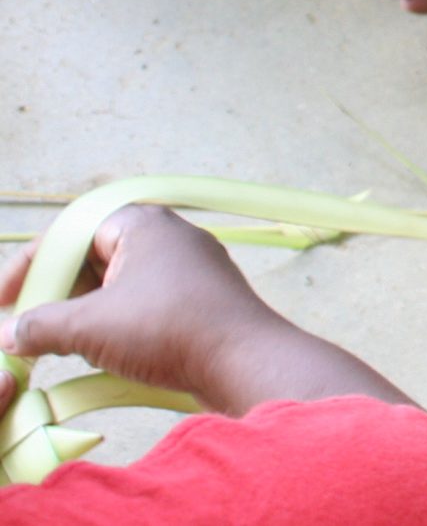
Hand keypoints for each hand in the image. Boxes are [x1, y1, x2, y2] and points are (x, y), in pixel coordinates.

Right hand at [0, 206, 288, 402]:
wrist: (244, 359)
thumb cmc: (167, 329)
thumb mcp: (90, 327)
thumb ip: (42, 325)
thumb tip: (11, 334)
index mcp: (141, 224)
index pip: (70, 232)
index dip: (30, 265)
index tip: (2, 300)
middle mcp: (167, 237)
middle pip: (92, 257)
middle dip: (55, 291)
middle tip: (26, 325)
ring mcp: (187, 268)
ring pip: (117, 283)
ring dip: (81, 311)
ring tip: (53, 342)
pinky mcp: (198, 299)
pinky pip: (142, 303)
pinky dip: (113, 322)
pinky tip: (95, 351)